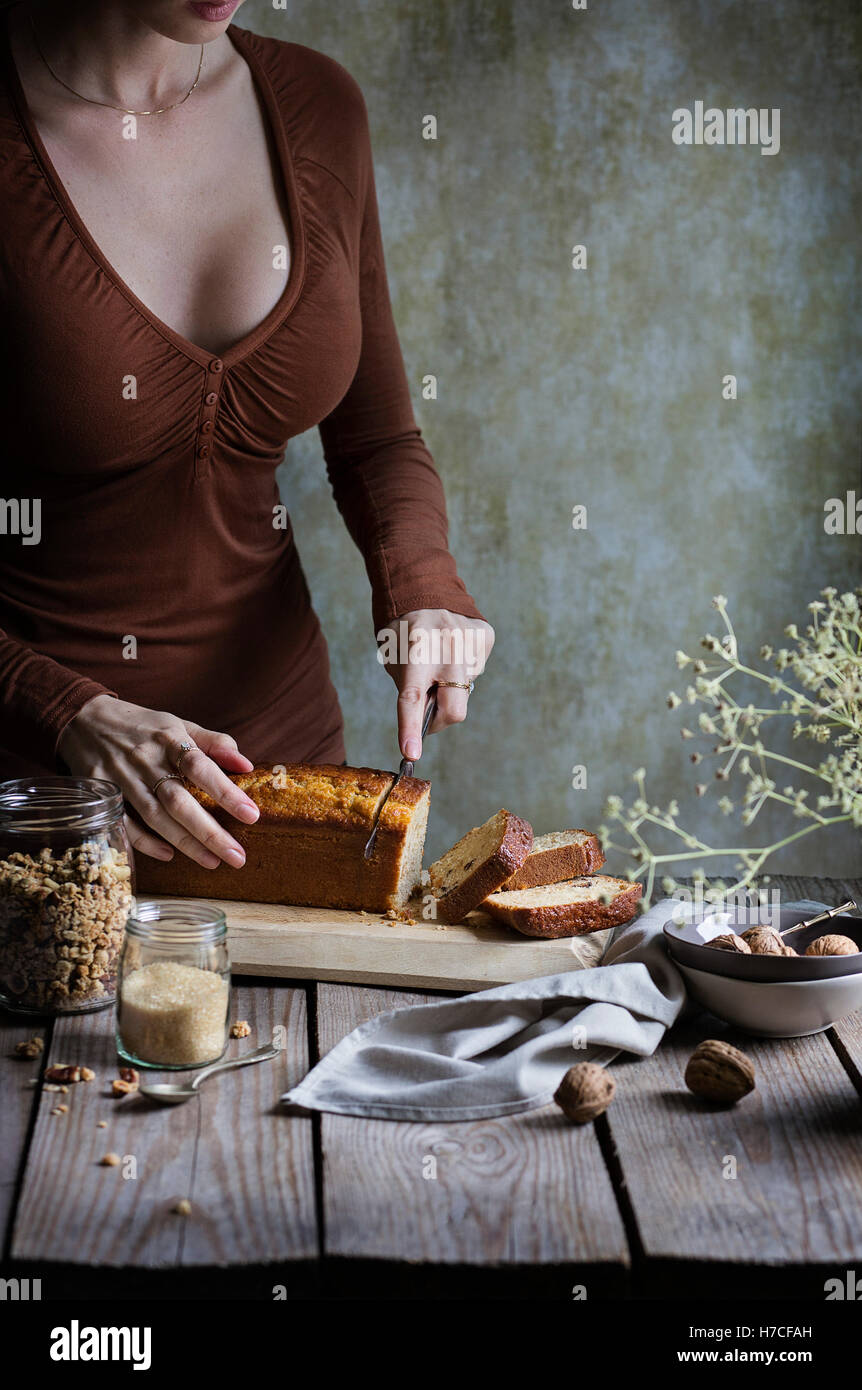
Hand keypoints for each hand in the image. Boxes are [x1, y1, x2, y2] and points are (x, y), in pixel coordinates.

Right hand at [56, 694, 259, 866]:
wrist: (84, 720)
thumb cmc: (142, 726)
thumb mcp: (178, 724)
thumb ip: (214, 743)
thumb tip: (246, 765)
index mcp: (167, 739)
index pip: (200, 767)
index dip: (226, 791)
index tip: (251, 815)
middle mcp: (144, 760)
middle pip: (178, 801)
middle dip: (209, 831)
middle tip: (237, 855)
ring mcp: (120, 779)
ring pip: (155, 817)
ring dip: (185, 843)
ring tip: (213, 862)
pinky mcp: (102, 794)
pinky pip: (125, 824)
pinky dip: (146, 842)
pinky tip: (169, 855)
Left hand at [384, 609, 493, 761]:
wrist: (423, 587)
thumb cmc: (403, 632)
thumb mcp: (396, 661)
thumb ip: (413, 691)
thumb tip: (429, 722)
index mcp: (415, 654)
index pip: (413, 700)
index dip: (411, 729)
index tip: (411, 753)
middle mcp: (447, 649)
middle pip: (455, 710)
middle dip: (442, 721)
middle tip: (430, 715)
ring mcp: (470, 643)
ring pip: (466, 690)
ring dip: (451, 686)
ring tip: (438, 659)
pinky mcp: (485, 637)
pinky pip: (476, 669)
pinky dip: (464, 667)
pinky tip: (453, 649)